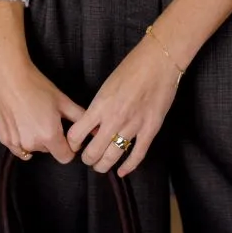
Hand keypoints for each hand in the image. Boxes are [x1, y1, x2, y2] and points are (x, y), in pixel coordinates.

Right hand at [0, 54, 86, 164]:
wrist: (8, 76)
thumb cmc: (35, 85)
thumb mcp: (63, 100)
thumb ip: (81, 117)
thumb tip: (97, 129)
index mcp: (49, 136)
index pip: (66, 157)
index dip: (70, 146)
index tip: (67, 133)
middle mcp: (32, 144)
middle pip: (50, 151)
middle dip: (53, 139)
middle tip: (49, 118)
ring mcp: (16, 143)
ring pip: (34, 149)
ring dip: (37, 138)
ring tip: (34, 116)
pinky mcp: (4, 140)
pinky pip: (19, 147)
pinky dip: (23, 138)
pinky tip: (22, 121)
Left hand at [65, 33, 182, 176]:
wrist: (158, 61)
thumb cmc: (132, 68)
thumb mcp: (106, 86)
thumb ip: (99, 107)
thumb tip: (94, 124)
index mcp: (100, 105)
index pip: (77, 135)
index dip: (73, 143)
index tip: (75, 144)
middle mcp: (114, 119)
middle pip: (93, 152)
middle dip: (88, 159)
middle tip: (89, 158)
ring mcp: (133, 126)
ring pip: (113, 157)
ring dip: (104, 165)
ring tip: (101, 165)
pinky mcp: (150, 129)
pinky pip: (137, 155)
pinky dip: (128, 167)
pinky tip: (122, 171)